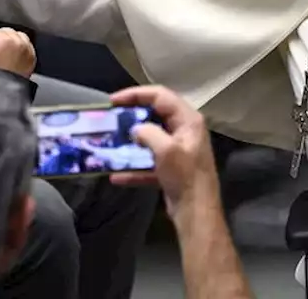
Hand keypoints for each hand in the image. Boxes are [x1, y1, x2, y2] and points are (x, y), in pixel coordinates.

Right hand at [0, 27, 35, 77]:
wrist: (10, 86)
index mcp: (5, 40)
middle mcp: (18, 41)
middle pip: (8, 31)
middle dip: (2, 37)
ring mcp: (27, 47)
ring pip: (19, 34)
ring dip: (14, 38)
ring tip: (8, 49)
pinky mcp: (32, 54)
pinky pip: (27, 43)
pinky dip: (22, 44)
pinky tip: (17, 52)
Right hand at [107, 85, 219, 218]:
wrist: (196, 213)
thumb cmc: (185, 176)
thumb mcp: (166, 150)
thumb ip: (148, 133)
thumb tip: (136, 129)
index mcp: (188, 120)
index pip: (160, 95)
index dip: (135, 94)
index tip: (113, 101)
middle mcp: (184, 131)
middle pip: (155, 114)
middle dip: (133, 116)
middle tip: (112, 117)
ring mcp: (178, 150)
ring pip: (151, 138)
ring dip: (132, 141)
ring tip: (111, 141)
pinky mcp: (171, 169)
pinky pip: (149, 162)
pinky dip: (134, 167)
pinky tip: (116, 175)